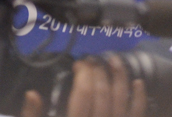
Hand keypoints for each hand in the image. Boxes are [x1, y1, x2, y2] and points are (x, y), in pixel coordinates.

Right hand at [20, 55, 146, 116]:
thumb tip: (33, 94)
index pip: (82, 96)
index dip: (83, 75)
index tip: (78, 64)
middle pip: (102, 95)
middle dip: (99, 72)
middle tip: (93, 60)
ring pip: (122, 101)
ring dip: (121, 77)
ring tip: (114, 60)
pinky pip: (136, 116)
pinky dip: (139, 99)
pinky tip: (137, 83)